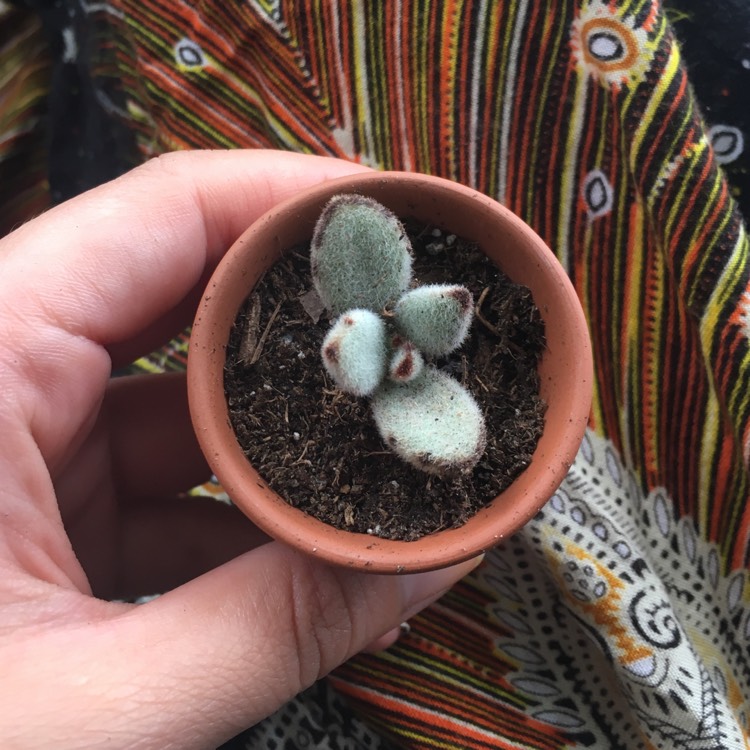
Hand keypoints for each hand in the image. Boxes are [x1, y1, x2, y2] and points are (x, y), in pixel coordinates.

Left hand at [0, 151, 479, 748]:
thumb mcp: (93, 712)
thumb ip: (278, 627)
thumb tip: (428, 563)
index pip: (160, 216)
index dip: (291, 202)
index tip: (398, 224)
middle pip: (184, 293)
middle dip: (307, 316)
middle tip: (414, 330)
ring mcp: (17, 444)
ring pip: (183, 395)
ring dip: (283, 427)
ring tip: (383, 441)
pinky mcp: (38, 508)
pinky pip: (163, 472)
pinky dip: (240, 502)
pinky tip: (312, 536)